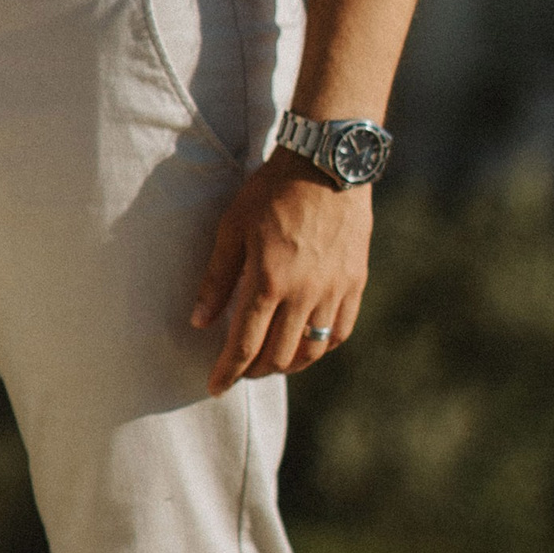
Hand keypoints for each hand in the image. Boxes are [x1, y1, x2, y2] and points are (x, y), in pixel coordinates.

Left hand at [190, 156, 370, 393]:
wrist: (325, 165)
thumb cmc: (270, 192)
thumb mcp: (232, 228)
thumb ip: (217, 279)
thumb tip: (198, 322)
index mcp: (269, 281)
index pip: (244, 345)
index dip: (227, 372)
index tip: (214, 387)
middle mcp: (304, 295)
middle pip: (278, 356)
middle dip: (254, 370)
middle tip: (239, 368)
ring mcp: (333, 293)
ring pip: (310, 353)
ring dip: (286, 365)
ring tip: (269, 361)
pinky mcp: (355, 285)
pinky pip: (339, 334)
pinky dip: (320, 349)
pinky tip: (306, 346)